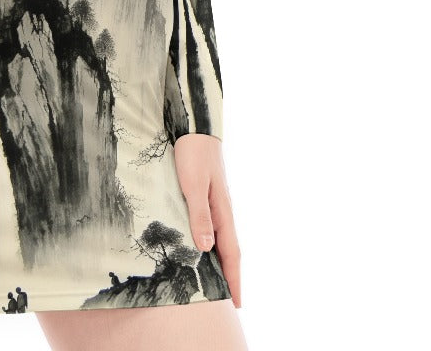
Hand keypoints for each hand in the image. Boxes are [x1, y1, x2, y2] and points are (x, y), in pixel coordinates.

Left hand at [173, 133, 241, 306]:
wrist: (195, 127)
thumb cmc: (193, 154)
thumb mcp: (193, 184)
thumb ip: (200, 214)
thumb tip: (207, 248)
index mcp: (222, 212)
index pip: (231, 253)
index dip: (234, 279)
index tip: (237, 304)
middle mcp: (222, 211)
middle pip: (230, 250)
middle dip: (232, 276)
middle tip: (231, 301)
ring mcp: (217, 203)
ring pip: (223, 239)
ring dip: (223, 262)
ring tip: (219, 282)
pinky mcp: (208, 195)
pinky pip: (214, 227)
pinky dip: (214, 244)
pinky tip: (206, 247)